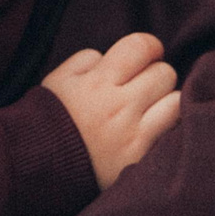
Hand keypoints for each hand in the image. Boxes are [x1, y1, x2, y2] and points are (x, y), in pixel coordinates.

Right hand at [43, 32, 180, 189]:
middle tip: (142, 87)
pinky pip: (174, 132)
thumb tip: (112, 57)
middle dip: (155, 75)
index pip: (141, 46)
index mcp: (97, 82)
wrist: (38, 168)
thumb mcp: (58, 80)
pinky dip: (169, 126)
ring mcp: (132, 135)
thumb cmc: (49, 120)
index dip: (149, 47)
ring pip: (176, 102)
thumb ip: (87, 60)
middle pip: (165, 73)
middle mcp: (118, 106)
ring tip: (151, 109)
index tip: (145, 55)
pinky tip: (154, 128)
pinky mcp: (140, 159)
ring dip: (166, 101)